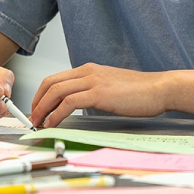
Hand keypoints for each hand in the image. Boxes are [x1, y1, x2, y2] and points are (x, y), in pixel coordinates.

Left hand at [30, 63, 166, 127]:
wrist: (160, 89)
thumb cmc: (142, 91)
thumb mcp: (112, 86)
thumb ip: (95, 90)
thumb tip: (80, 104)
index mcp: (90, 69)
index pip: (56, 78)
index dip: (41, 94)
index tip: (38, 109)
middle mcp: (88, 72)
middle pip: (50, 83)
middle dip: (36, 101)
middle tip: (33, 117)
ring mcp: (93, 82)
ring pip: (56, 91)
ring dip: (42, 109)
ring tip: (39, 123)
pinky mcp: (99, 94)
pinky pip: (68, 103)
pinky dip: (56, 115)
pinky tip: (54, 124)